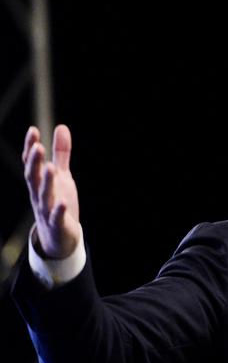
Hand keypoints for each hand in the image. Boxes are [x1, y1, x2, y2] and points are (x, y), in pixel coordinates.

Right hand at [23, 124, 80, 258]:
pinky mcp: (57, 223)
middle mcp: (39, 194)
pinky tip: (62, 202)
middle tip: (38, 147)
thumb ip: (61, 153)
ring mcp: (46, 209)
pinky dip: (58, 210)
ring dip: (46, 182)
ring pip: (44, 195)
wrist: (59, 235)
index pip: (32, 163)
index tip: (33, 130)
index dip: (31, 148)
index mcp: (39, 181)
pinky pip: (56, 216)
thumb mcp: (62, 175)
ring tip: (51, 168)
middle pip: (33, 177)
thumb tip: (61, 127)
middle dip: (34, 163)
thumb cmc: (58, 201)